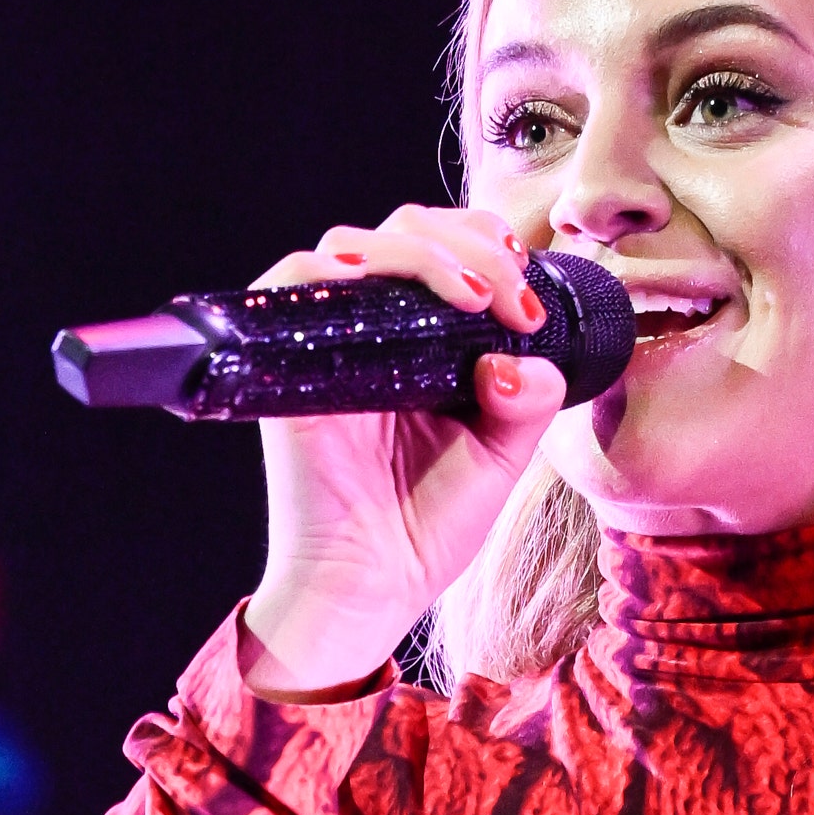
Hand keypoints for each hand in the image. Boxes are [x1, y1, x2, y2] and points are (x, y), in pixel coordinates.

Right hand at [236, 205, 565, 697]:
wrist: (374, 584)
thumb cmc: (429, 523)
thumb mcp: (501, 454)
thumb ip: (527, 399)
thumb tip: (518, 354)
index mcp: (423, 337)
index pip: (447, 248)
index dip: (488, 245)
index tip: (529, 296)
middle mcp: (371, 326)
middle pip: (405, 230)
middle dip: (469, 242)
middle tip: (509, 294)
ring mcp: (326, 339)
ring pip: (356, 243)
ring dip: (423, 252)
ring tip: (474, 295)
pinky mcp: (285, 361)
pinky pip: (290, 283)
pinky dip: (331, 268)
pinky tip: (384, 285)